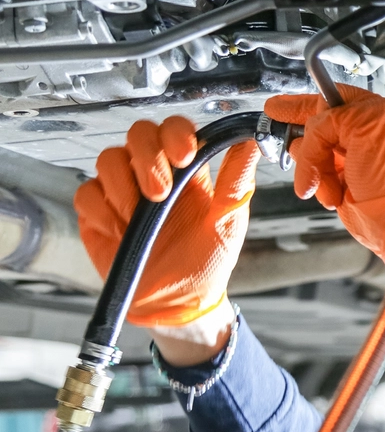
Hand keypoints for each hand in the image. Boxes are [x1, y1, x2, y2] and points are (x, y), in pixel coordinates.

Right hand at [74, 117, 257, 357]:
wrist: (179, 303)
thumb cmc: (208, 262)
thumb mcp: (229, 221)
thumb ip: (237, 182)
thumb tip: (250, 143)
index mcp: (187, 170)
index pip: (175, 129)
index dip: (175, 133)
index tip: (185, 155)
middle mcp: (153, 172)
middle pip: (138, 134)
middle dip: (148, 158)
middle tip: (160, 192)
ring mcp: (122, 191)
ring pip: (108, 159)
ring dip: (124, 185)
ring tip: (141, 216)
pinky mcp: (97, 213)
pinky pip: (87, 193)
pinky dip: (102, 210)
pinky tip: (122, 230)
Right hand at [265, 85, 384, 265]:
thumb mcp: (365, 128)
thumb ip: (333, 117)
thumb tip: (313, 127)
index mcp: (376, 113)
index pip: (332, 98)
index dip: (304, 103)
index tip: (279, 107)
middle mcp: (365, 134)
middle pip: (317, 124)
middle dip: (304, 137)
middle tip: (278, 128)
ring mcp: (352, 158)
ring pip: (311, 149)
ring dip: (312, 166)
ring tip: (322, 182)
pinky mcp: (343, 180)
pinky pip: (314, 173)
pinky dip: (316, 182)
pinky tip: (330, 193)